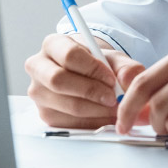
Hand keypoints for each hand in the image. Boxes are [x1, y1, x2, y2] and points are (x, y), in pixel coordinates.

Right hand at [25, 33, 144, 128]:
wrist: (87, 76)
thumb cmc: (96, 64)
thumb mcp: (112, 58)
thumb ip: (125, 66)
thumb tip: (129, 80)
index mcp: (52, 45)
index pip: (69, 56)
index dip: (92, 69)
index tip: (111, 78)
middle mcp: (38, 67)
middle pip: (59, 81)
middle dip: (91, 91)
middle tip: (113, 97)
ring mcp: (38, 93)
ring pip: (66, 105)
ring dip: (96, 110)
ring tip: (114, 108)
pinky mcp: (45, 114)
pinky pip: (69, 123)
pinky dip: (92, 122)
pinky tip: (105, 116)